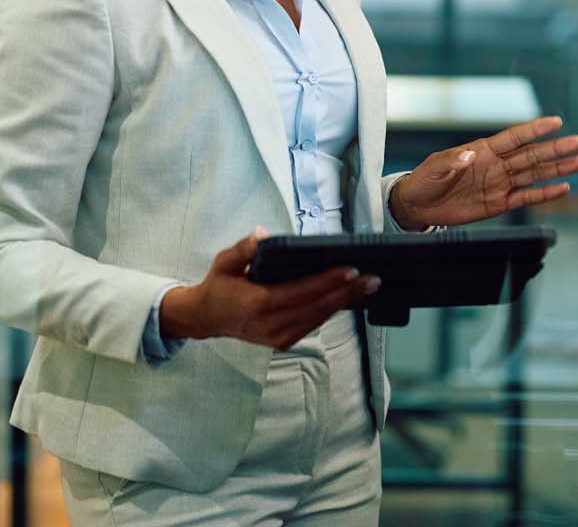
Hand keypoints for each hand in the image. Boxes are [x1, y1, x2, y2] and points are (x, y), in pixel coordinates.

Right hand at [160, 228, 379, 349]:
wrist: (205, 319)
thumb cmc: (218, 286)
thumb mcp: (224, 262)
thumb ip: (244, 249)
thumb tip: (263, 234)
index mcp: (258, 304)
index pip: (302, 292)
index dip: (328, 281)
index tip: (351, 270)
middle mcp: (271, 325)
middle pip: (317, 308)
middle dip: (347, 292)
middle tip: (372, 279)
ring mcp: (277, 338)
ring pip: (318, 319)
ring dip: (344, 303)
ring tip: (367, 286)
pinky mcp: (282, 343)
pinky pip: (312, 325)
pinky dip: (330, 311)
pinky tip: (346, 298)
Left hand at [388, 116, 577, 229]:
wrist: (419, 205)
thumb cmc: (425, 180)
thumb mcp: (434, 167)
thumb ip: (453, 160)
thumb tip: (470, 155)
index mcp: (483, 150)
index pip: (514, 137)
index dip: (535, 129)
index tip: (556, 122)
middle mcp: (497, 164)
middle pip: (532, 155)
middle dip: (556, 148)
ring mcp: (500, 183)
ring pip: (534, 174)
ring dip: (557, 169)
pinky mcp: (499, 203)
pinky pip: (526, 198)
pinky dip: (544, 194)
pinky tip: (563, 188)